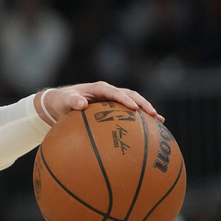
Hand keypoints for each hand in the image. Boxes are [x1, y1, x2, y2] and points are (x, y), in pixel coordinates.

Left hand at [41, 82, 162, 123]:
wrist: (60, 103)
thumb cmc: (62, 101)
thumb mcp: (65, 100)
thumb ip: (72, 101)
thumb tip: (82, 104)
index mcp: (99, 88)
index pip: (115, 92)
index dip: (125, 99)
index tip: (134, 108)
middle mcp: (109, 92)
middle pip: (131, 95)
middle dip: (143, 104)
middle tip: (155, 115)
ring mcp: (112, 100)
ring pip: (134, 103)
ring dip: (146, 111)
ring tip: (160, 121)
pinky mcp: (113, 108)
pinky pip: (128, 113)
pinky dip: (139, 120)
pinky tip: (150, 131)